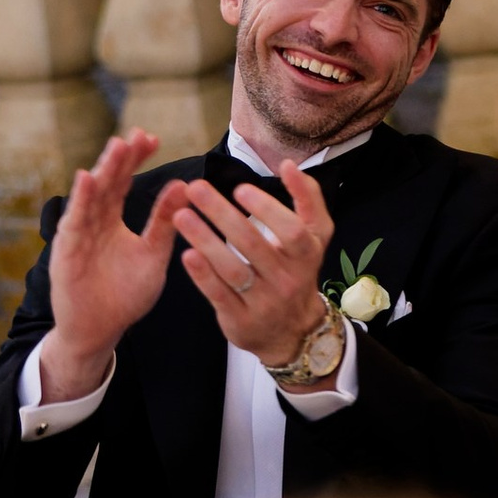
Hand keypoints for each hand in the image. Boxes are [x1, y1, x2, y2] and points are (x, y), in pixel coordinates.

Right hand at [38, 130, 187, 399]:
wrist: (99, 331)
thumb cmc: (125, 295)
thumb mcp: (152, 255)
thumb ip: (164, 223)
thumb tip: (184, 187)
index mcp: (112, 220)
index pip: (124, 181)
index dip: (135, 159)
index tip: (152, 138)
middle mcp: (93, 222)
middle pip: (107, 182)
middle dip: (120, 158)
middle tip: (136, 135)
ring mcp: (78, 234)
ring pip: (91, 196)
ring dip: (103, 171)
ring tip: (117, 147)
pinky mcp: (67, 250)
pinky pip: (75, 221)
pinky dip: (80, 200)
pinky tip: (87, 179)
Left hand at [171, 158, 338, 372]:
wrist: (294, 332)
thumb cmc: (298, 270)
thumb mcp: (316, 236)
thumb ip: (308, 198)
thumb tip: (288, 165)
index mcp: (305, 255)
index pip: (292, 231)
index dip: (267, 209)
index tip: (239, 188)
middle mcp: (286, 279)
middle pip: (253, 245)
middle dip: (222, 214)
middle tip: (195, 188)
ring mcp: (263, 302)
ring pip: (232, 270)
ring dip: (205, 241)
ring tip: (181, 216)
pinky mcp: (240, 320)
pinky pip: (219, 295)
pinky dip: (202, 275)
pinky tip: (186, 253)